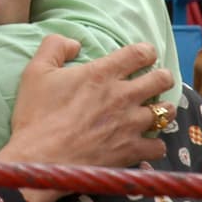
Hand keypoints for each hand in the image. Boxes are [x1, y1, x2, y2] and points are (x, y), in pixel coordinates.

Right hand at [0, 38, 174, 201]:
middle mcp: (122, 96)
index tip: (146, 55)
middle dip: (162, 77)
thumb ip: (55, 46)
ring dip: (163, 109)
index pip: (139, 53)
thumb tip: (74, 43)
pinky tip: (147, 142)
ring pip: (165, 112)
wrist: (40, 158)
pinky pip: (158, 146)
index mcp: (102, 74)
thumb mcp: (35, 70)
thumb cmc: (36, 114)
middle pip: (161, 80)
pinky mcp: (131, 151)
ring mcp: (130, 125)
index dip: (147, 51)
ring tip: (157, 110)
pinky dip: (155, 144)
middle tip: (158, 80)